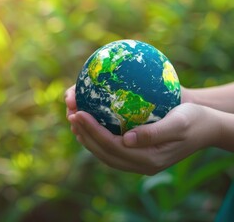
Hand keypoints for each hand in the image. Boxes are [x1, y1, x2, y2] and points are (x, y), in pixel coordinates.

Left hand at [65, 85, 221, 174]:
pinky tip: (89, 124)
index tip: (77, 113)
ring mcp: (138, 160)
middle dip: (83, 133)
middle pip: (103, 152)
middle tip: (70, 113)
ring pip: (104, 153)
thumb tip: (126, 139)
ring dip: (86, 136)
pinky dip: (97, 137)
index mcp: (149, 159)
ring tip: (73, 118)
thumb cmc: (195, 120)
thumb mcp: (180, 122)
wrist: (207, 127)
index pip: (111, 146)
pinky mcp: (137, 153)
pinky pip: (111, 148)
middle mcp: (140, 164)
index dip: (92, 130)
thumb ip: (155, 133)